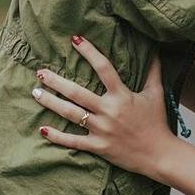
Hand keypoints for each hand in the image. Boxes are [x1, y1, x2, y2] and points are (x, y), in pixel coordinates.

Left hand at [31, 36, 177, 179]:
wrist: (159, 155)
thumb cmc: (157, 122)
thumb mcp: (156, 94)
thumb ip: (153, 71)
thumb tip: (156, 50)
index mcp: (122, 95)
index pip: (104, 68)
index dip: (89, 52)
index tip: (75, 40)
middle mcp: (109, 111)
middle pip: (77, 92)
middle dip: (56, 81)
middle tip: (40, 72)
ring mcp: (102, 129)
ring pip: (71, 114)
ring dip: (51, 103)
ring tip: (35, 92)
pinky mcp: (98, 146)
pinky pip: (73, 141)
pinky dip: (57, 136)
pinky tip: (42, 128)